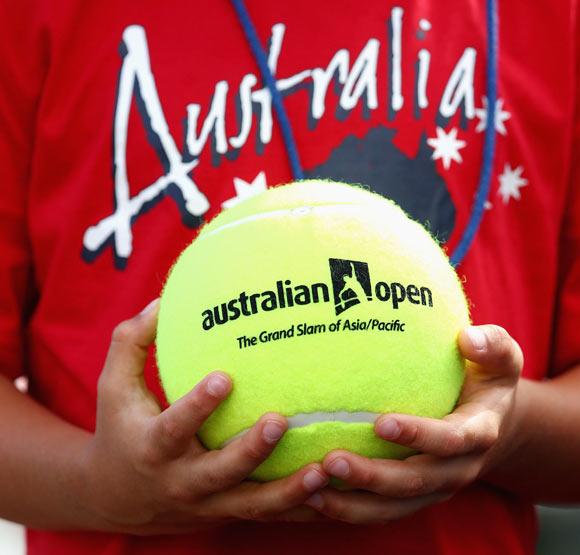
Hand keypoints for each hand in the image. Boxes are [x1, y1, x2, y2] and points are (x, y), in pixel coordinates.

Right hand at [81, 299, 328, 534]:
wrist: (118, 498)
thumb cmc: (120, 429)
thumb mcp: (113, 387)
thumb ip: (132, 343)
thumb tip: (162, 302)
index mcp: (153, 447)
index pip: (174, 427)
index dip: (197, 406)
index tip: (224, 377)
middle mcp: (181, 480)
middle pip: (220, 471)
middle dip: (251, 450)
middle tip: (279, 420)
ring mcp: (208, 502)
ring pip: (252, 504)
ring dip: (288, 492)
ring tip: (322, 471)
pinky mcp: (228, 511)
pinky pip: (267, 514)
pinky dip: (298, 507)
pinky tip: (331, 491)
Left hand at [305, 325, 522, 523]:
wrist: (491, 423)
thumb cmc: (486, 379)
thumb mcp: (501, 358)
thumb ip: (492, 345)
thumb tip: (469, 338)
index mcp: (478, 433)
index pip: (450, 440)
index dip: (418, 435)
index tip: (381, 423)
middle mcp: (457, 468)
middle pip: (415, 482)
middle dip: (373, 476)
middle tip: (331, 459)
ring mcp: (435, 488)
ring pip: (394, 507)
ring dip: (353, 503)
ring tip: (312, 489)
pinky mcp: (414, 497)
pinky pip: (381, 512)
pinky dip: (349, 510)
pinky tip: (313, 498)